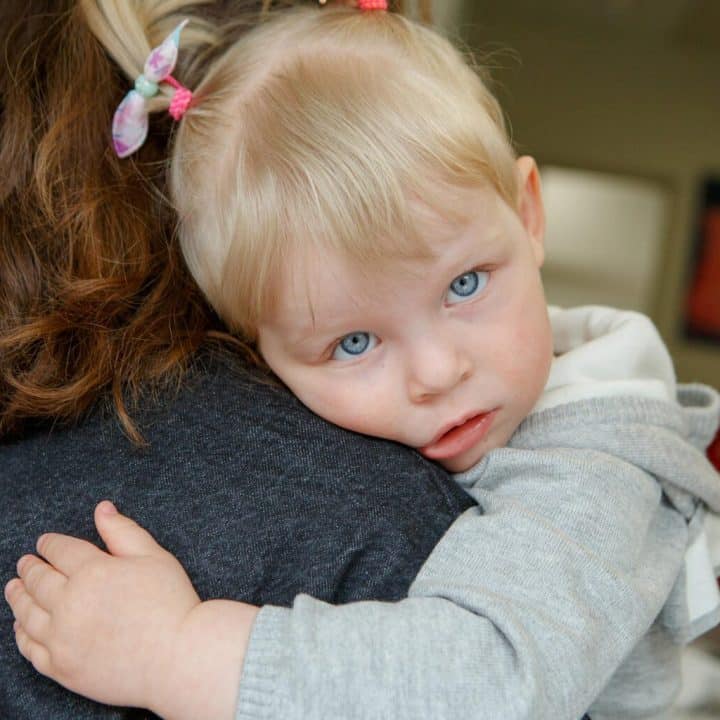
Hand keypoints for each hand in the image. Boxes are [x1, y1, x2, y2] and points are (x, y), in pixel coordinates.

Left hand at [4, 502, 259, 719]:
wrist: (179, 657)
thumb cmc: (172, 603)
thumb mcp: (154, 557)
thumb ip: (123, 532)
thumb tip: (102, 509)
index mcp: (93, 571)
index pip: (60, 551)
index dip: (50, 544)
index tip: (44, 542)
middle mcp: (70, 603)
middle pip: (38, 580)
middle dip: (30, 568)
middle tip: (25, 563)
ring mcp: (62, 638)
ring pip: (27, 613)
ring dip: (18, 597)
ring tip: (15, 588)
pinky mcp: (62, 667)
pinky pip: (30, 648)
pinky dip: (21, 633)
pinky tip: (21, 626)